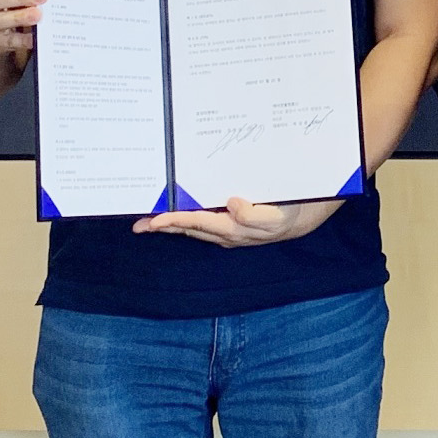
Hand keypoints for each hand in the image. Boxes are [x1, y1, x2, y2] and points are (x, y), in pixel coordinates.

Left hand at [134, 196, 341, 246]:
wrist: (299, 220)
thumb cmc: (286, 215)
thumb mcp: (274, 216)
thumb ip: (253, 213)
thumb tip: (231, 204)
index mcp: (231, 229)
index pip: (196, 222)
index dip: (174, 220)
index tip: (154, 220)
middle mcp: (223, 232)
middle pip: (187, 228)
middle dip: (163, 226)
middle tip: (138, 225)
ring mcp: (225, 230)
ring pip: (192, 227)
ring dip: (170, 224)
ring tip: (148, 222)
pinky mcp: (229, 224)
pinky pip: (201, 222)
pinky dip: (185, 219)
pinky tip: (177, 215)